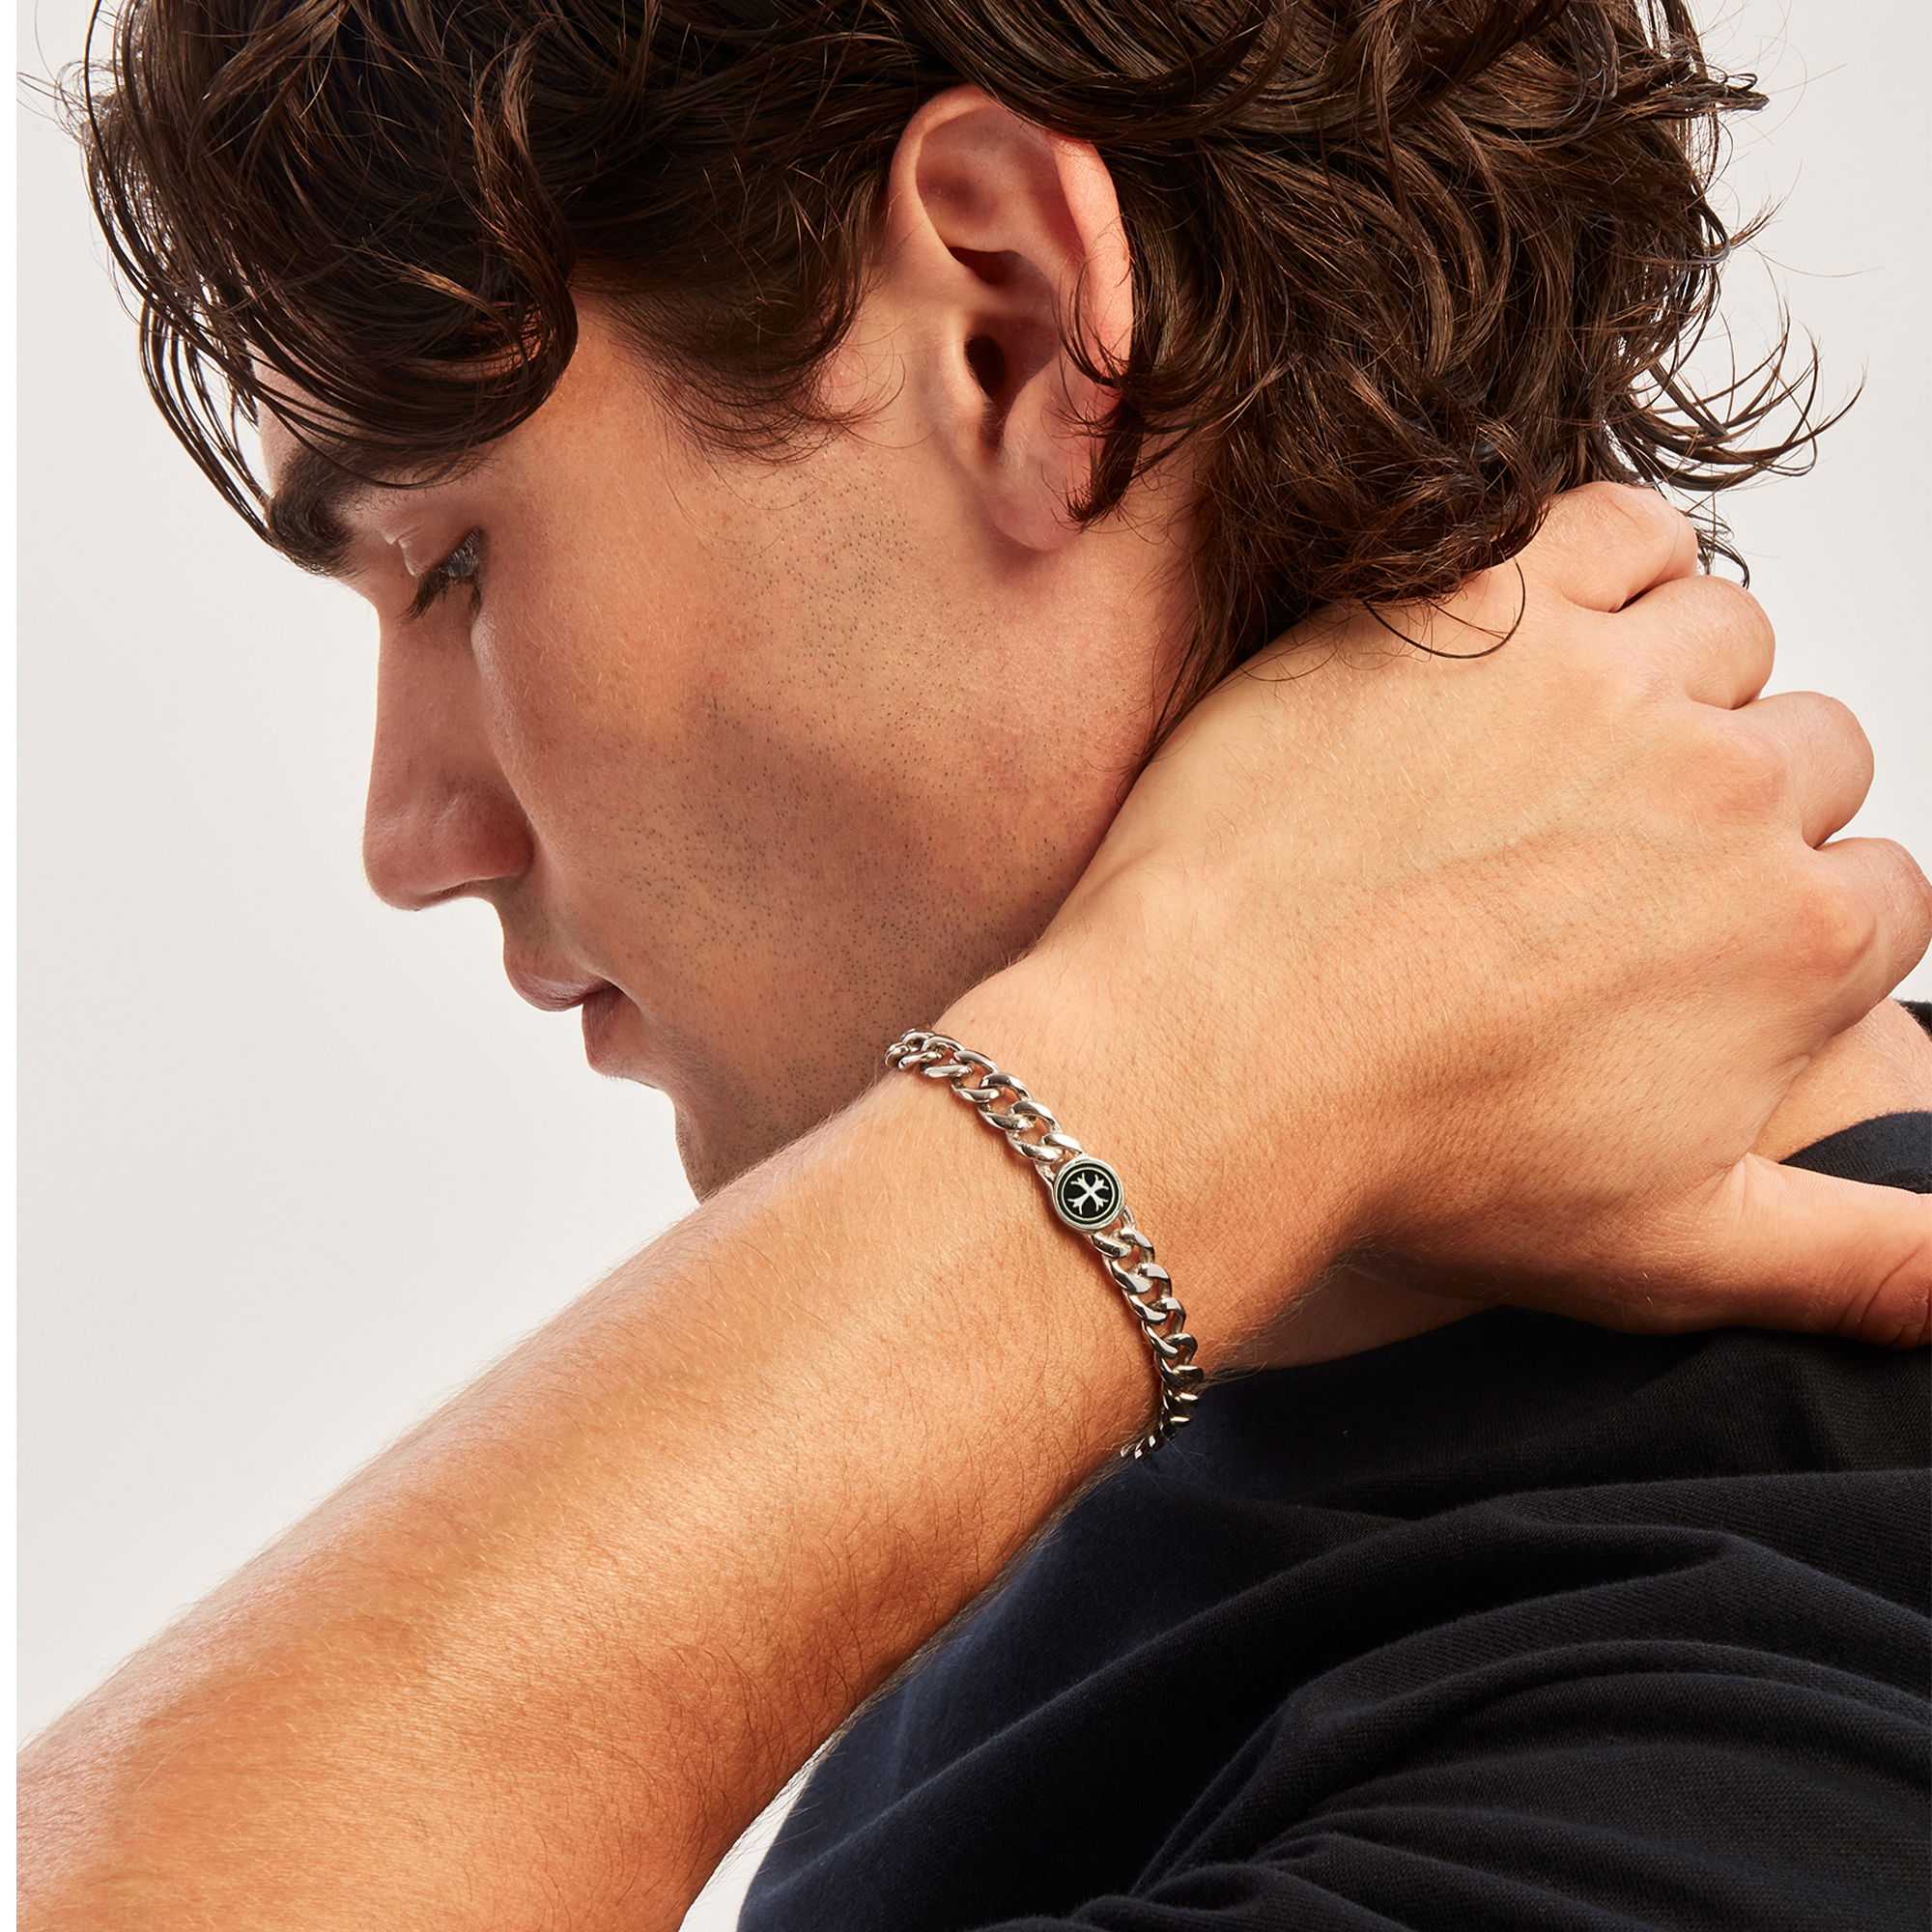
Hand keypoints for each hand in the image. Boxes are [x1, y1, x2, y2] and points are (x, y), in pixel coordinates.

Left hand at [953, 484, 1931, 1349]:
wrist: (1216, 1058)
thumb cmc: (1413, 1156)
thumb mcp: (1675, 1251)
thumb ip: (1870, 1260)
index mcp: (1795, 937)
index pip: (1872, 890)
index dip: (1779, 920)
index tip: (1681, 949)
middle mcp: (1729, 792)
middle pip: (1806, 757)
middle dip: (1727, 810)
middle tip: (1595, 870)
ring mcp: (1606, 685)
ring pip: (1726, 639)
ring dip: (1676, 686)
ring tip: (1561, 763)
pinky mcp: (1481, 610)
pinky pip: (1616, 528)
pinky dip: (1613, 564)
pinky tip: (1555, 630)